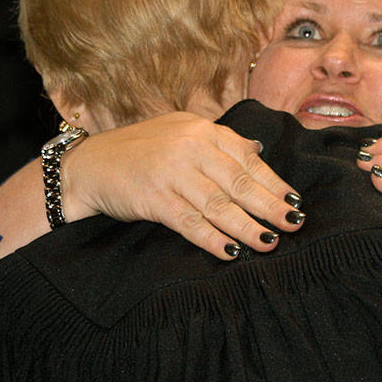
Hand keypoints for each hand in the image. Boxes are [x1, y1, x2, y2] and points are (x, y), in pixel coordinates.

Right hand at [61, 112, 303, 259]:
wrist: (87, 165)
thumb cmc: (140, 151)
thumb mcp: (180, 133)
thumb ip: (218, 143)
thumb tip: (257, 151)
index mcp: (203, 130)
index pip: (248, 158)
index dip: (274, 182)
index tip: (294, 201)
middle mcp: (191, 147)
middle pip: (240, 182)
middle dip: (270, 206)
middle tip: (294, 224)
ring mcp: (172, 173)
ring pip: (219, 205)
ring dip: (247, 227)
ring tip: (269, 241)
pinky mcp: (154, 198)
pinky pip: (190, 222)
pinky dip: (212, 238)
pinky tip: (231, 251)